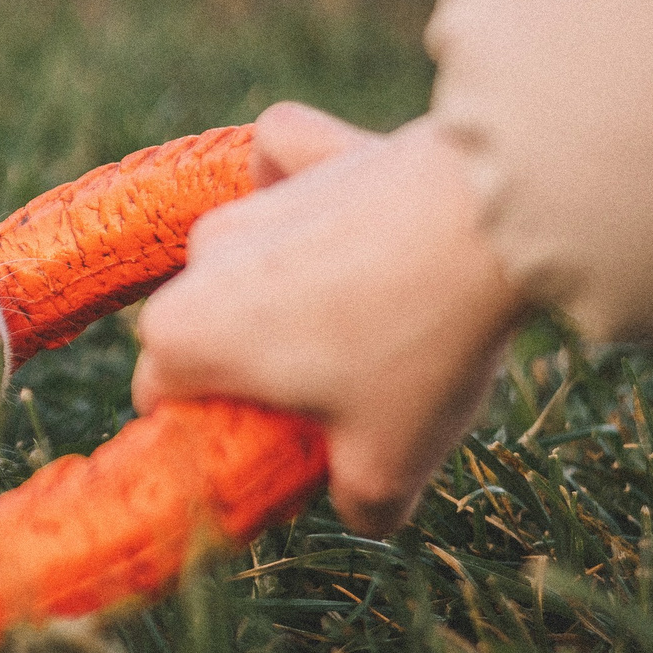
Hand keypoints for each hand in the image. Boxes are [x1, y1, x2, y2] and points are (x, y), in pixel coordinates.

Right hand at [132, 102, 529, 534]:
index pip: (163, 398)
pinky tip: (331, 199)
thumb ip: (356, 507)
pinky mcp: (305, 143)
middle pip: (206, 324)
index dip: (217, 427)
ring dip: (286, 284)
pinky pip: (278, 160)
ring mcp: (250, 195)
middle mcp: (199, 258)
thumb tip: (358, 509)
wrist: (489, 218)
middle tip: (341, 390)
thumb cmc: (418, 348)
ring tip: (382, 312)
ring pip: (246, 254)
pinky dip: (294, 178)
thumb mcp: (388, 467)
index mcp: (188, 337)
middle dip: (252, 356)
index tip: (278, 442)